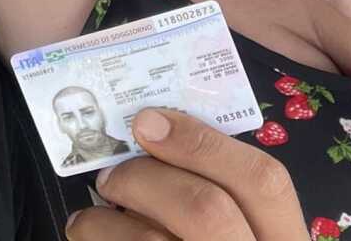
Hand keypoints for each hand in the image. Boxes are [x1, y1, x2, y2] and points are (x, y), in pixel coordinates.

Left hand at [65, 109, 306, 239]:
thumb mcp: (240, 236)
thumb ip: (216, 196)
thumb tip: (150, 133)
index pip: (264, 181)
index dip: (201, 142)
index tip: (147, 121)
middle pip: (204, 209)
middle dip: (143, 179)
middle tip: (110, 177)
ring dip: (103, 224)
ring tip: (87, 222)